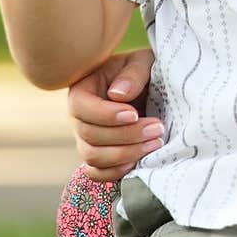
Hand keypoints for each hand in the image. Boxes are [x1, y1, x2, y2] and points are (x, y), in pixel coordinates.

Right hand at [67, 48, 160, 180]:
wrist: (151, 89)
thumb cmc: (143, 72)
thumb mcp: (142, 63)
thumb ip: (132, 74)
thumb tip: (118, 95)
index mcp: (82, 89)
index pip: (81, 107)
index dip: (105, 115)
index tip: (134, 114)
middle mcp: (79, 117)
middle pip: (89, 135)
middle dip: (126, 136)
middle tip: (157, 128)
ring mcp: (86, 139)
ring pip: (94, 157)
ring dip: (126, 154)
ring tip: (156, 142)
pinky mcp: (99, 156)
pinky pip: (97, 173)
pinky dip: (116, 172)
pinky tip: (139, 161)